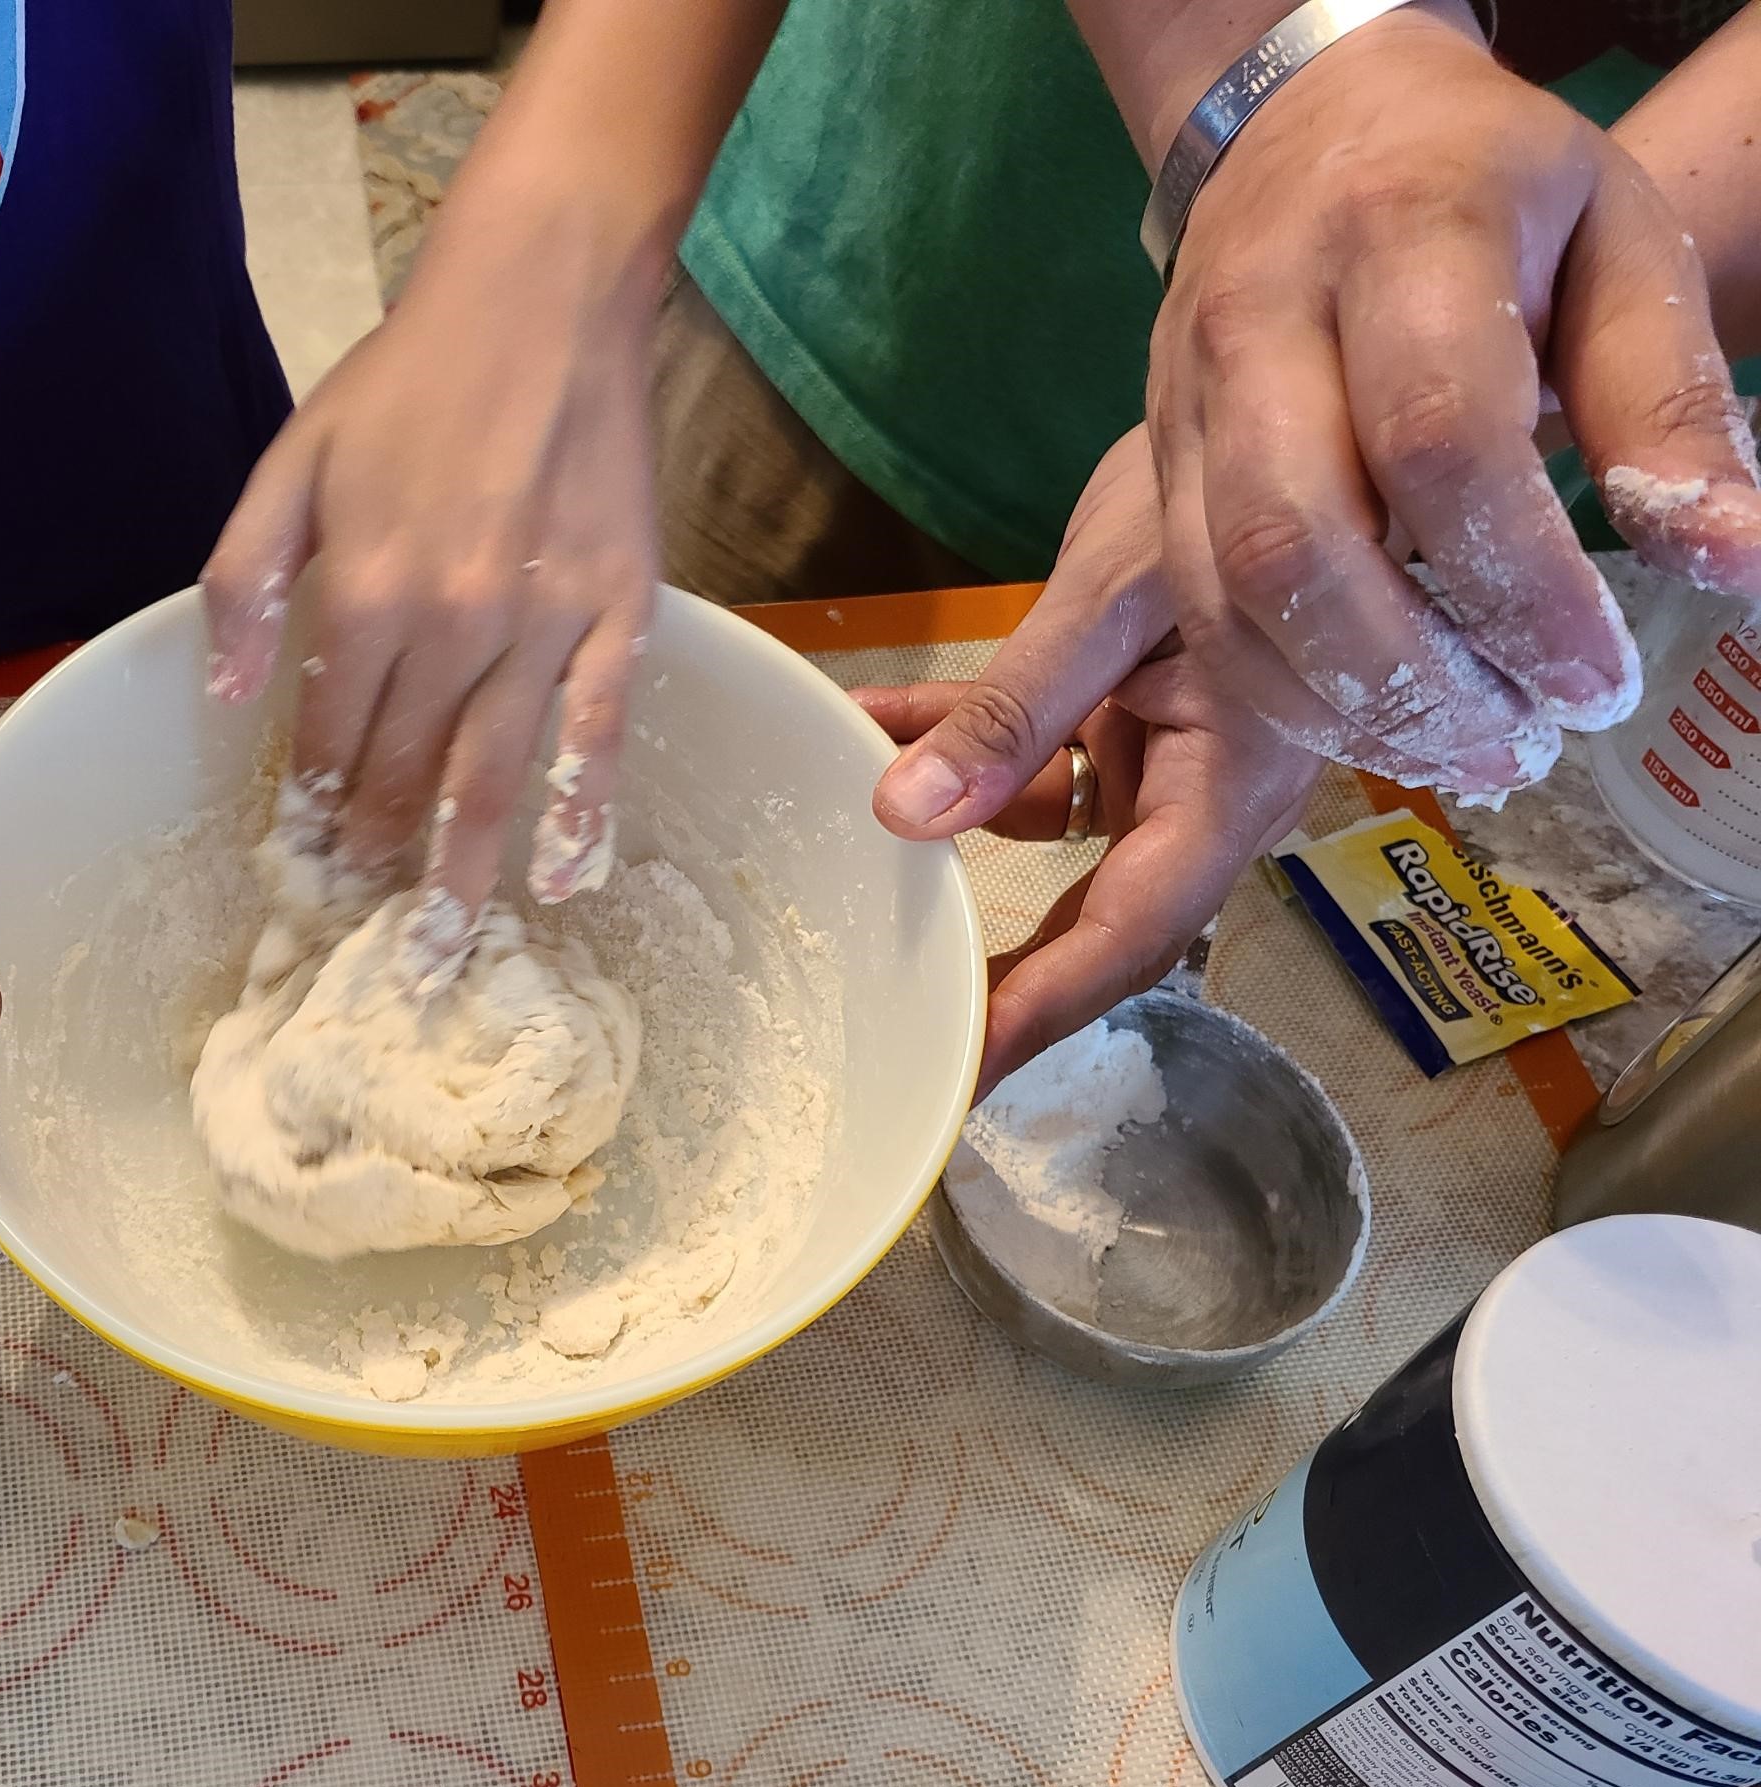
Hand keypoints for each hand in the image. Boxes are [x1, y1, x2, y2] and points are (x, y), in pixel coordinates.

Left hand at [202, 188, 659, 962]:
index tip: (304, 867)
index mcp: (361, 591)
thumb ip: (245, 580)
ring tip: (438, 955)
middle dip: (374, 860)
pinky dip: (583, 814)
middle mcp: (448, 625)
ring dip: (459, 874)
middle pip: (402, 774)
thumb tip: (225, 694)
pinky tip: (566, 880)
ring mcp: (541, 627)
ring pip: (492, 778)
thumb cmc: (407, 381)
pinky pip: (600, 735)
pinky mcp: (618, 616)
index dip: (311, 809)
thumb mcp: (291, 462)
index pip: (328, 737)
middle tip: (361, 934)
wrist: (541, 302)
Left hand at [866, 428, 1325, 1093]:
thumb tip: (900, 816)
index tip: (959, 1071)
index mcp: (1237, 784)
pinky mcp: (1135, 700)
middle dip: (990, 957)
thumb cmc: (1245, 473)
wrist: (1292, 373)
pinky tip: (867, 723)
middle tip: (891, 1015)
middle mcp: (1210, 785)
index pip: (1127, 933)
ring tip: (837, 836)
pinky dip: (956, 737)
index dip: (1041, 1009)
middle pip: (1091, 909)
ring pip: (1047, 823)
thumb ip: (1015, 710)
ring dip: (946, 820)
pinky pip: (1036, 745)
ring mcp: (1172, 746)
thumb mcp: (1117, 593)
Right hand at [1145, 7, 1760, 798]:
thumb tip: (1730, 560)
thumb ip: (1665, 400)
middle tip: (1519, 749)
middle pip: (1294, 538)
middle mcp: (1260, 320)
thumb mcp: (1618, 245)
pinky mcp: (1150, 468)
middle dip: (1410, 679)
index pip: (1438, 440)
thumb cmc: (1492, 188)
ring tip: (1461, 754)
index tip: (1598, 682)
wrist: (1310, 128)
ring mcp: (1183, 399)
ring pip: (1225, 594)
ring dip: (1343, 707)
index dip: (1520, 587)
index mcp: (1400, 233)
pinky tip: (1374, 724)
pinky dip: (1282, 694)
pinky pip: (1194, 611)